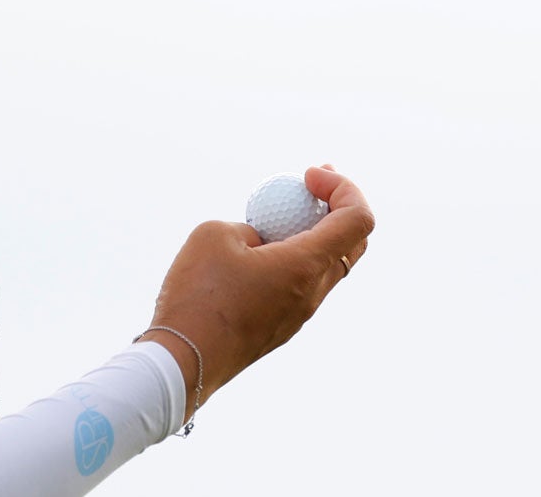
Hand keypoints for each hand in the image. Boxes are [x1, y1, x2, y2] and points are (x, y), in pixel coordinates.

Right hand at [142, 165, 373, 422]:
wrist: (182, 363)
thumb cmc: (197, 296)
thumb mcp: (216, 233)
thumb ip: (251, 225)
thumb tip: (262, 234)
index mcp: (306, 266)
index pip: (358, 219)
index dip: (342, 187)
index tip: (308, 176)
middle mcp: (313, 293)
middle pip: (353, 243)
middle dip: (339, 205)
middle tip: (311, 183)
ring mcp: (299, 314)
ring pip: (327, 265)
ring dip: (314, 232)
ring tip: (277, 213)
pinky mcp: (281, 327)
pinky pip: (301, 284)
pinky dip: (294, 257)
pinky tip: (256, 250)